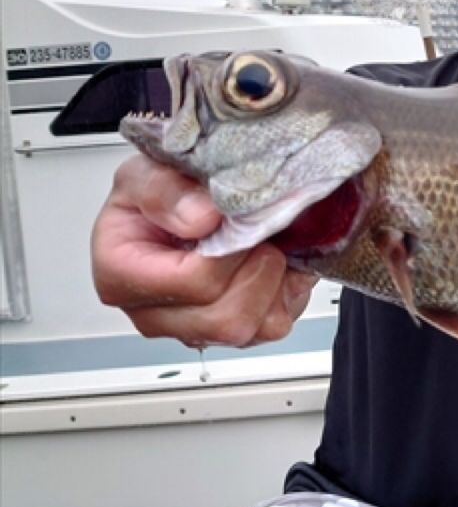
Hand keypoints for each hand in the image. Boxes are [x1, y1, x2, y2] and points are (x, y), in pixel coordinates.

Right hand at [91, 154, 317, 347]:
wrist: (183, 200)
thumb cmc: (159, 194)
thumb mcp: (144, 172)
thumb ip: (164, 190)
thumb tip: (203, 218)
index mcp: (122, 278)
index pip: (196, 283)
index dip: (231, 251)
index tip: (236, 220)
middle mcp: (154, 315)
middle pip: (226, 319)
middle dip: (258, 270)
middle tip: (260, 233)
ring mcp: (194, 330)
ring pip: (256, 328)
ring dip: (275, 282)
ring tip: (266, 246)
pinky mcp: (231, 334)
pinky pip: (275, 325)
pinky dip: (286, 292)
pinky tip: (274, 264)